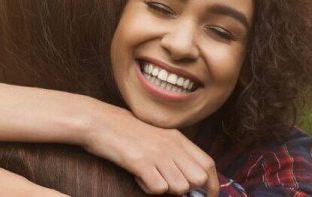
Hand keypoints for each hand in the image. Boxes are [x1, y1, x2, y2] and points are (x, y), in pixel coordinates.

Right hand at [81, 107, 219, 196]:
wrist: (99, 122)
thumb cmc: (126, 132)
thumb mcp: (157, 137)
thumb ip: (174, 153)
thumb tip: (189, 179)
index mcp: (178, 138)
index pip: (208, 165)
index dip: (212, 185)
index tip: (208, 196)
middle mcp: (171, 145)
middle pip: (198, 179)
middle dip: (188, 190)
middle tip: (168, 185)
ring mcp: (157, 153)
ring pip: (180, 187)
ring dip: (166, 190)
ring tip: (149, 178)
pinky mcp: (141, 162)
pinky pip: (158, 188)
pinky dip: (149, 189)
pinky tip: (138, 177)